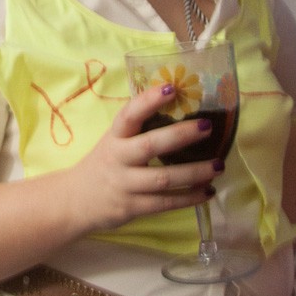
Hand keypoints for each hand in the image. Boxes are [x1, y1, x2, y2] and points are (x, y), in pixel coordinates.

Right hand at [69, 83, 222, 232]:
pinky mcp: (133, 207)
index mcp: (115, 137)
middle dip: (181, 135)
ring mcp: (125, 185)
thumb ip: (138, 128)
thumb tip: (177, 103)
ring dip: (195, 172)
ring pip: (163, 178)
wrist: (76, 202)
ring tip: (218, 165)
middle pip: (151, 145)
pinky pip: (165, 202)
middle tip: (207, 127)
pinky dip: (189, 198)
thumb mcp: (114, 141)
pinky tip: (208, 191)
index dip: (149, 101)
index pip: (129, 114)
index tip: (171, 88)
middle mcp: (119, 158)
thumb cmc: (105, 163)